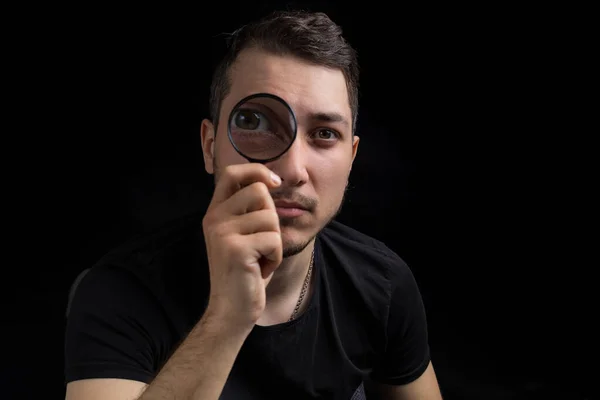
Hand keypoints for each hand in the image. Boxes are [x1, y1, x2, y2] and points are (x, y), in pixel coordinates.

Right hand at [202, 163, 282, 328]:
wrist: (231, 310)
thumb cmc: (245, 271)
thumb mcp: (243, 234)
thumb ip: (249, 209)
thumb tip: (271, 180)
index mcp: (215, 211)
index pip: (233, 173)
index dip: (257, 170)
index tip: (275, 182)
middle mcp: (214, 218)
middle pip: (260, 192)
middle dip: (272, 218)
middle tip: (262, 242)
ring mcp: (222, 232)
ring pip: (271, 218)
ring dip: (275, 241)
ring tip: (260, 258)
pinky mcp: (235, 249)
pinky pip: (274, 240)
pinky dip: (275, 257)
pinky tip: (261, 269)